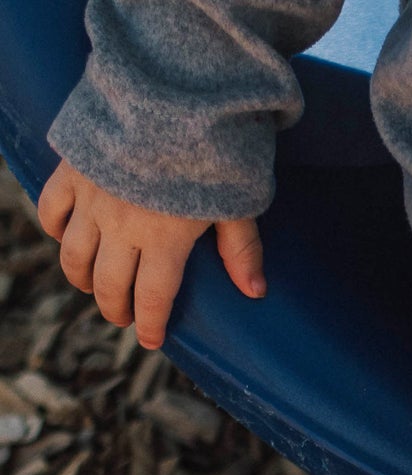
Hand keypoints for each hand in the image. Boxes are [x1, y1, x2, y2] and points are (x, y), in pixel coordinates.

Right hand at [37, 158, 264, 350]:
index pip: (152, 298)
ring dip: (82, 277)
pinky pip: (52, 208)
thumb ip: (242, 249)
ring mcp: (92, 199)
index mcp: (164, 241)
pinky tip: (64, 238)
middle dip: (115, 308)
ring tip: (93, 287)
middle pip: (109, 283)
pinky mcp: (72, 170)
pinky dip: (54, 227)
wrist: (168, 92)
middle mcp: (122, 227)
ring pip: (74, 254)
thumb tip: (255, 292)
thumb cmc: (213, 150)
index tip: (152, 340)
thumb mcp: (238, 202)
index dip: (150, 325)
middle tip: (122, 318)